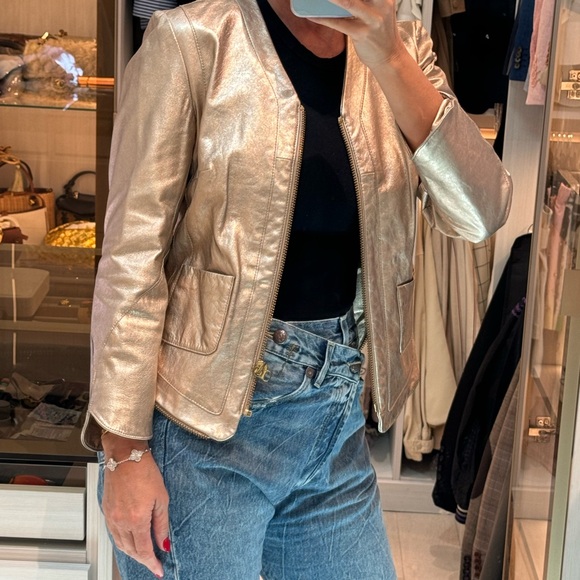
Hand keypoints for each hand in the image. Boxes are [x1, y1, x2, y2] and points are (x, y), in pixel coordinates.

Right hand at [101, 435, 169, 577]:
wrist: (125, 455)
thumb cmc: (144, 470)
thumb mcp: (161, 497)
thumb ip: (161, 523)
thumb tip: (164, 543)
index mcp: (136, 519)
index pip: (144, 550)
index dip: (152, 563)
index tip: (158, 569)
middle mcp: (121, 521)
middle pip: (131, 550)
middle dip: (143, 559)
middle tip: (153, 563)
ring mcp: (111, 517)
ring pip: (121, 544)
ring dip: (132, 552)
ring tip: (144, 554)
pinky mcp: (106, 511)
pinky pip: (114, 534)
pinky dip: (123, 541)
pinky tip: (130, 540)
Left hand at [311, 0, 442, 149]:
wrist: (389, 57)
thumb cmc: (380, 31)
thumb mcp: (379, 9)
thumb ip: (363, 1)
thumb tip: (336, 0)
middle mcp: (381, 4)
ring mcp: (372, 19)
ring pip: (348, 2)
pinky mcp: (361, 34)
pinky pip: (338, 23)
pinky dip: (323, 19)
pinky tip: (312, 16)